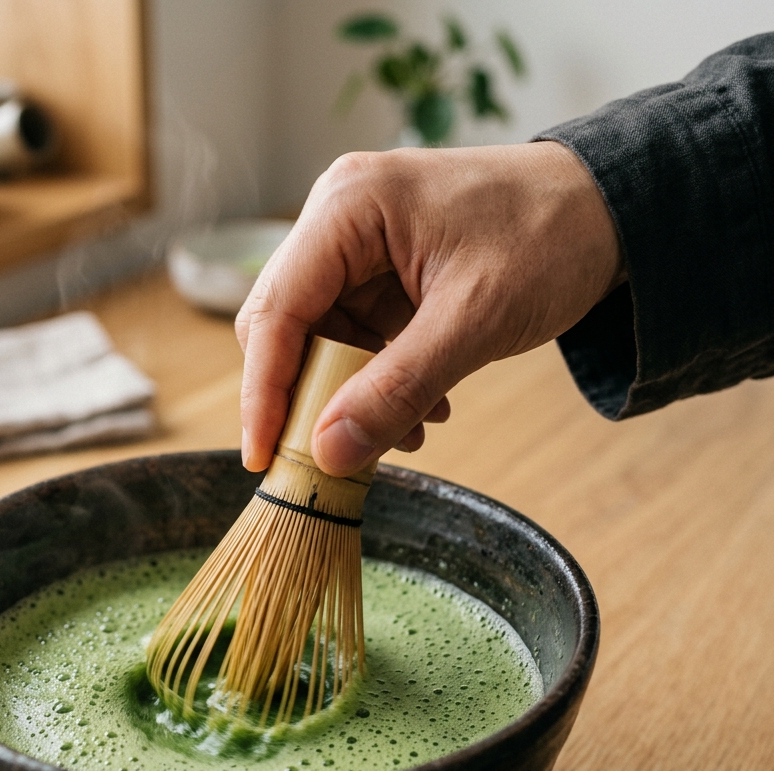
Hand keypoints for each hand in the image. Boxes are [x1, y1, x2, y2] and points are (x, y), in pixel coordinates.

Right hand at [235, 141, 624, 475]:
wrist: (611, 209)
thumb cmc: (551, 238)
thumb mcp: (473, 321)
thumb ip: (397, 389)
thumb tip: (327, 453)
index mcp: (348, 207)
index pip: (275, 311)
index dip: (262, 392)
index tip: (263, 459)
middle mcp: (339, 219)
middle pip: (287, 328)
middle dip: (310, 398)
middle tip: (337, 456)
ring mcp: (358, 246)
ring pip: (320, 341)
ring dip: (351, 398)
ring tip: (410, 431)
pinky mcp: (380, 272)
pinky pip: (356, 339)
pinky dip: (378, 382)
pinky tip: (424, 407)